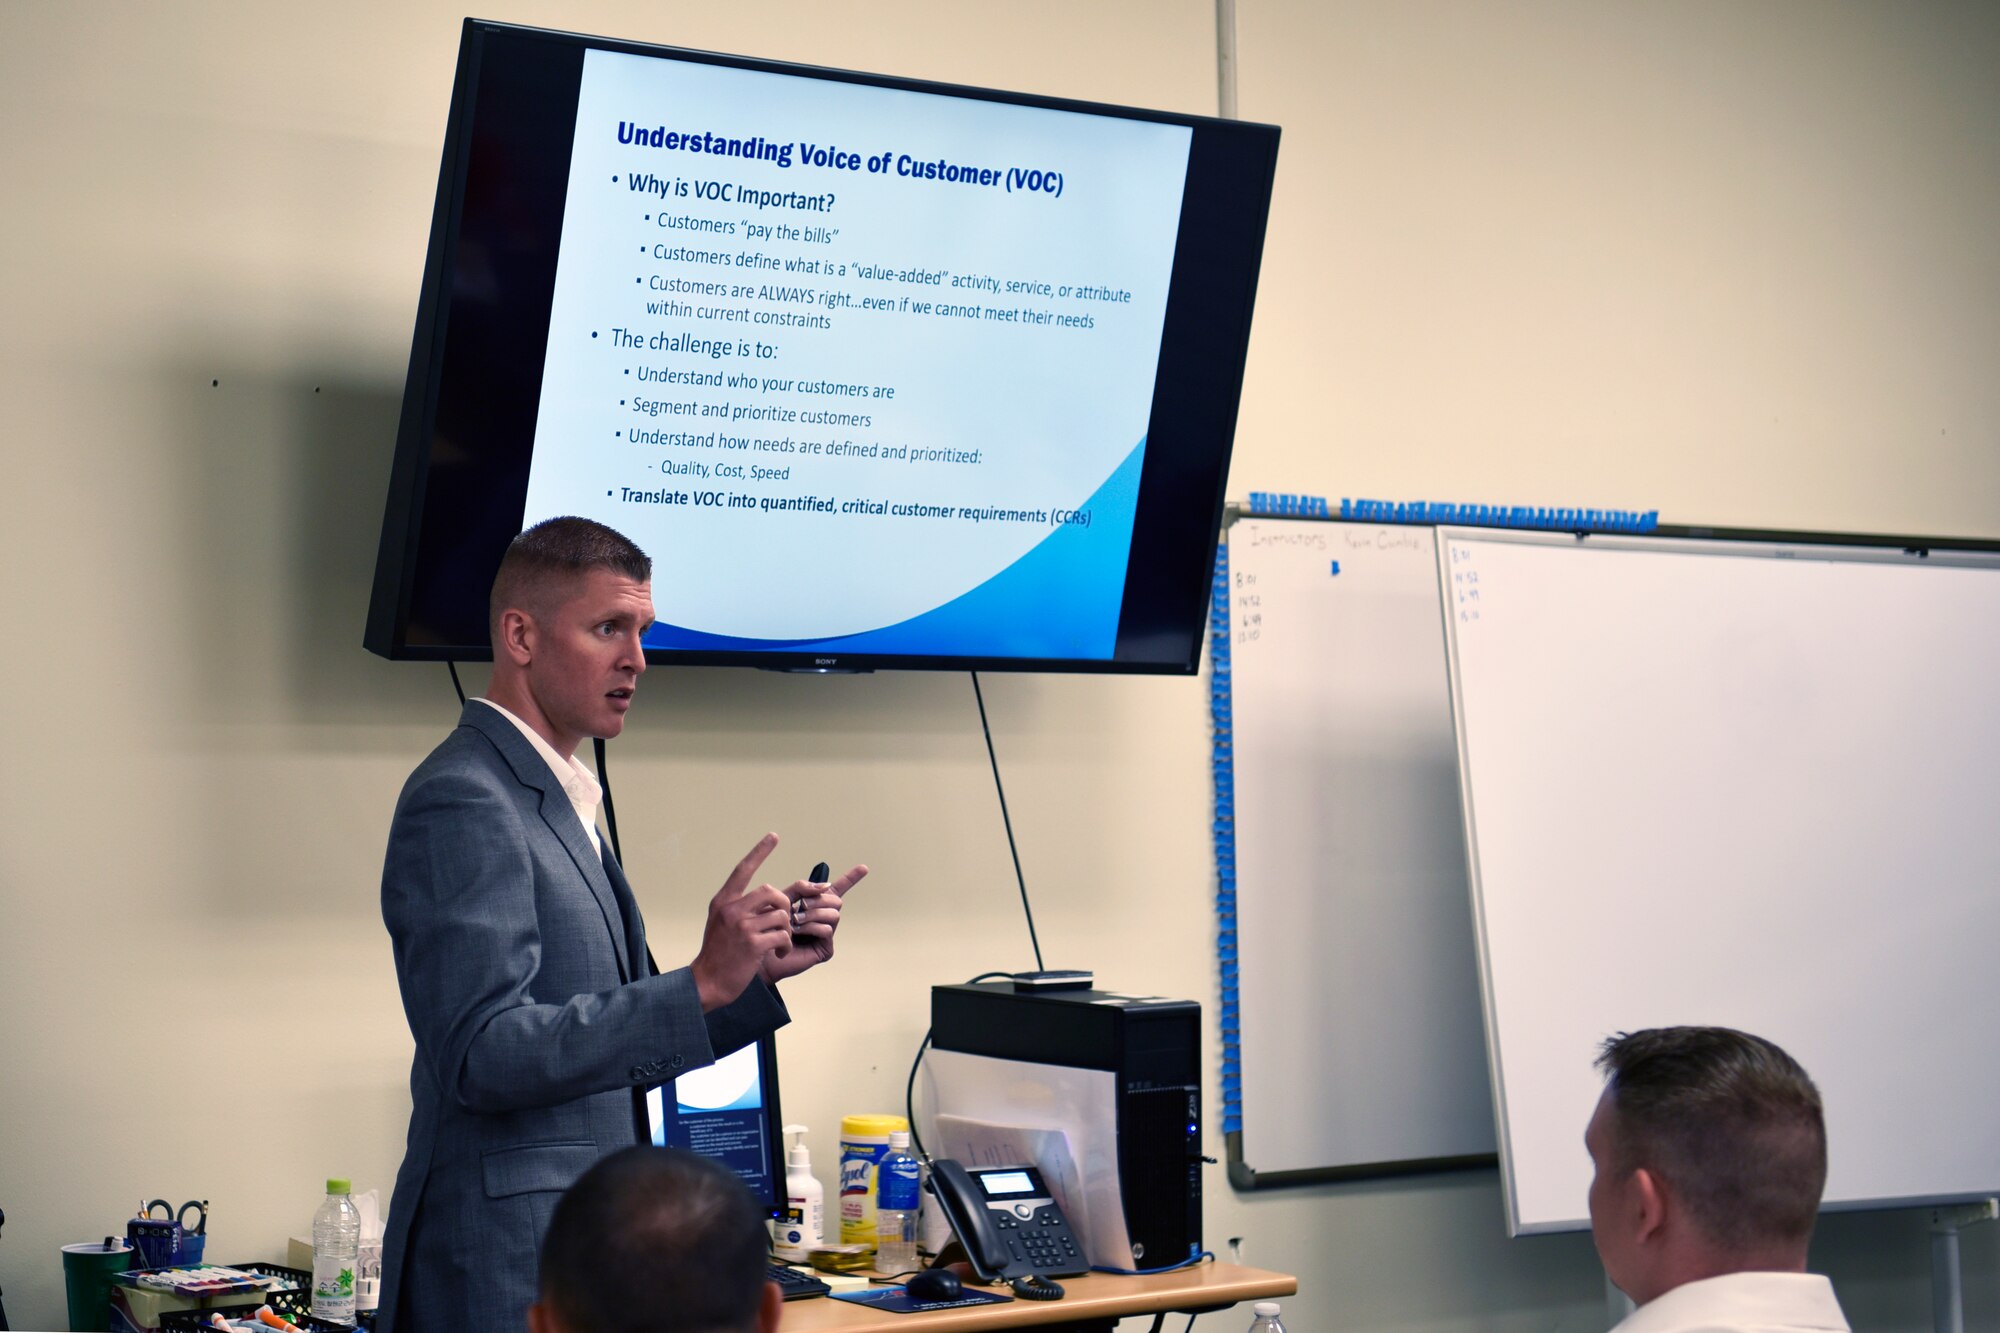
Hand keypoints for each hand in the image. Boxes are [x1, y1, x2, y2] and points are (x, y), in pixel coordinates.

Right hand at [690, 834, 793, 1011]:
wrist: (707, 982)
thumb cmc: (718, 954)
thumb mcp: (721, 923)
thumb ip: (740, 908)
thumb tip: (767, 897)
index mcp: (723, 902)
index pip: (743, 869)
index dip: (760, 851)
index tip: (774, 836)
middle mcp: (731, 910)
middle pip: (771, 891)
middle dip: (785, 904)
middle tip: (786, 920)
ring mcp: (742, 926)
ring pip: (781, 915)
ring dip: (787, 930)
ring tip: (781, 943)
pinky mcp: (753, 944)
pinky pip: (783, 935)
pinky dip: (786, 945)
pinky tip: (779, 953)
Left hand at [761, 863, 867, 983]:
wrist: (761, 948)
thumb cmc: (769, 925)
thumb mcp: (784, 898)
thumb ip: (803, 887)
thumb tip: (826, 885)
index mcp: (816, 904)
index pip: (838, 888)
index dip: (851, 877)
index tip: (864, 868)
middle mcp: (823, 918)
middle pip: (836, 900)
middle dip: (818, 900)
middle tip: (800, 907)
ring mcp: (825, 934)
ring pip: (834, 914)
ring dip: (813, 914)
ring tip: (795, 921)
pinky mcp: (825, 948)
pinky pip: (827, 930)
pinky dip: (812, 928)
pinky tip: (798, 933)